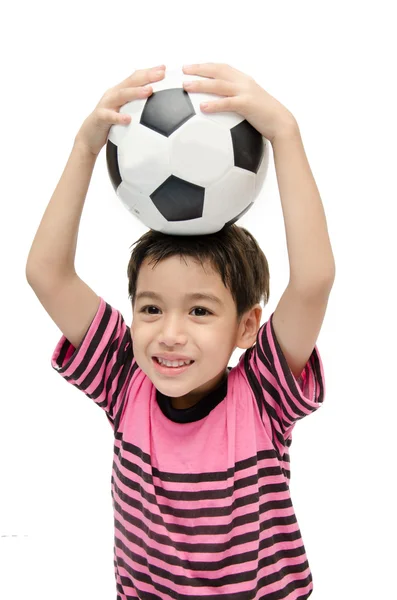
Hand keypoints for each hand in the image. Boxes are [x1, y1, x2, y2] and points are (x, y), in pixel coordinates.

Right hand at [74, 65, 166, 155]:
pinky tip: (128, 119)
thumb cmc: (110, 124)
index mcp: (120, 92)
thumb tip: (158, 110)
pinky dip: (119, 117)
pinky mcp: (100, 117)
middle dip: (147, 77)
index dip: (149, 72)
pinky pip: (110, 116)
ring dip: (135, 92)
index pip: (136, 78)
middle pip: (130, 82)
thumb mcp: (125, 112)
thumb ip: (138, 108)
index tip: (164, 69)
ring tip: (149, 91)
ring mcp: (106, 105)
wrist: (89, 136)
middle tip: (162, 74)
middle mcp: (113, 95)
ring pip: (121, 96)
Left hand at [182, 63, 297, 142]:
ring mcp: (245, 92)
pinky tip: (202, 107)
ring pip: (219, 84)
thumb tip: (221, 108)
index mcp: (243, 80)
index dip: (206, 65)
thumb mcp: (249, 105)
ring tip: (185, 86)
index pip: (222, 67)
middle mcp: (243, 82)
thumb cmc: (264, 118)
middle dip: (199, 69)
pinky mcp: (247, 104)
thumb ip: (236, 102)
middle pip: (218, 71)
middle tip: (183, 70)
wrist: (281, 123)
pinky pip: (227, 103)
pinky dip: (214, 104)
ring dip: (201, 84)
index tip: (191, 66)